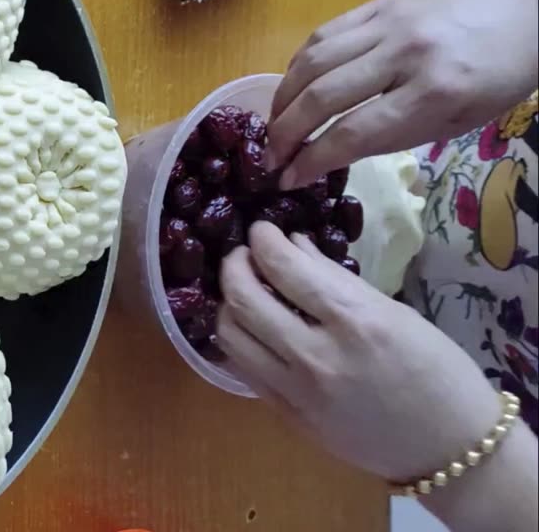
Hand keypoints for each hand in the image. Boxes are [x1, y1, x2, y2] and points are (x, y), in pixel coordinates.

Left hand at [217, 223, 537, 531]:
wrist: (451, 449)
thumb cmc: (438, 372)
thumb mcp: (396, 313)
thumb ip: (337, 280)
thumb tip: (294, 246)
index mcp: (356, 322)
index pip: (286, 269)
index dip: (263, 241)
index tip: (261, 230)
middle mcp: (318, 356)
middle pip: (244, 300)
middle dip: (233, 266)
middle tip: (243, 256)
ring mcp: (298, 391)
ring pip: (231, 336)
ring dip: (228, 305)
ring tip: (243, 292)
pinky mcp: (288, 417)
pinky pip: (244, 370)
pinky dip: (239, 341)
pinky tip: (250, 328)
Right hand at [266, 0, 538, 188]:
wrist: (524, 13)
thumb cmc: (495, 80)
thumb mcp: (453, 123)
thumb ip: (391, 136)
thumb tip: (329, 153)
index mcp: (434, 93)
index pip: (353, 133)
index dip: (311, 160)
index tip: (287, 179)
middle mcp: (405, 55)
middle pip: (322, 97)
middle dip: (286, 134)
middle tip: (270, 158)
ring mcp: (388, 23)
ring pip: (312, 62)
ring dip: (282, 99)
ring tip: (273, 125)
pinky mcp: (378, 3)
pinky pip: (322, 34)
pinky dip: (297, 65)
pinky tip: (291, 86)